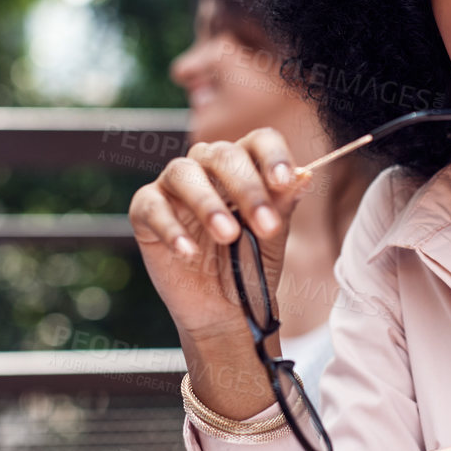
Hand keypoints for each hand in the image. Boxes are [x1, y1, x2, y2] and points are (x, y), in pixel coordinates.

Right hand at [128, 128, 307, 414]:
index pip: (258, 141)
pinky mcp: (145, 210)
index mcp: (243, 164)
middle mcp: (206, 166)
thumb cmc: (249, 264)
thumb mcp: (271, 237)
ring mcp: (173, 185)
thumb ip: (283, 205)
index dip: (273, 156)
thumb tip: (304, 175)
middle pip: (223, 155)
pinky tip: (188, 253)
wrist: (223, 310)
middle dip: (247, 188)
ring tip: (227, 236)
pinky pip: (152, 207)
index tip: (285, 181)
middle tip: (265, 226)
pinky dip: (170, 229)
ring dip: (207, 203)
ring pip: (183, 173)